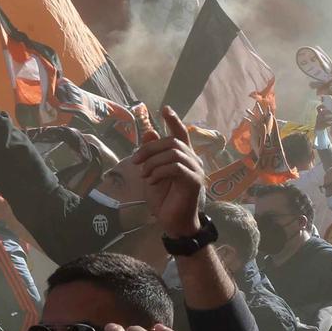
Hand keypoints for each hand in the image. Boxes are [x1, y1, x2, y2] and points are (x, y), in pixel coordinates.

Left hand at [130, 107, 206, 238]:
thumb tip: (148, 132)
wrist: (173, 222)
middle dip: (149, 148)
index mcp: (183, 157)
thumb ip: (151, 154)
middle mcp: (193, 160)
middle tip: (135, 161)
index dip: (173, 120)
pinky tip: (152, 181)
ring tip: (144, 175)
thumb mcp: (152, 173)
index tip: (164, 108)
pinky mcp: (194, 181)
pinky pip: (175, 167)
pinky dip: (159, 172)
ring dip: (153, 162)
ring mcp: (196, 170)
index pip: (181, 134)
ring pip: (173, 153)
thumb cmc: (164, 199)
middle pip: (171, 142)